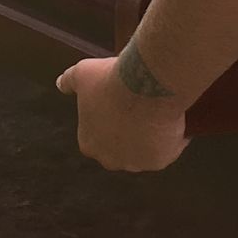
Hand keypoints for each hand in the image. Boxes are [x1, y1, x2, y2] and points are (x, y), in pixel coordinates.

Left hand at [57, 54, 189, 172]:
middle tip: (140, 108)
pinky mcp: (161, 160)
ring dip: (150, 138)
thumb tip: (60, 83)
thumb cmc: (112, 80)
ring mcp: (137, 163)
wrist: (146, 85)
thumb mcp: (83, 73)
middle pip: (121, 148)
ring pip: (145, 151)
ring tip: (158, 113)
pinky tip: (177, 121)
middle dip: (129, 133)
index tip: (120, 105)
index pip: (97, 136)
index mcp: (89, 143)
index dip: (110, 119)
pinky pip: (169, 150)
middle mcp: (110, 159)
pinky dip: (174, 138)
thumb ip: (69, 81)